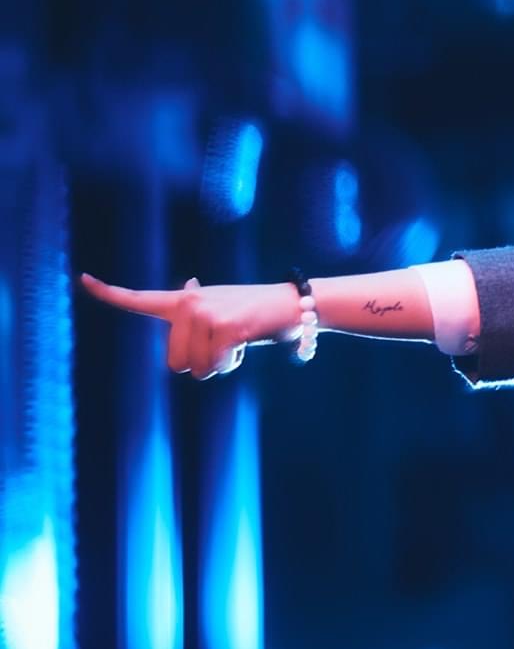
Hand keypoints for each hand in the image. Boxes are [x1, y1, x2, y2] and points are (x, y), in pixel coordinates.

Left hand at [79, 272, 301, 378]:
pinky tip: (243, 346)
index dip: (108, 292)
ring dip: (217, 365)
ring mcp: (207, 314)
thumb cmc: (258, 312)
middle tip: (224, 345)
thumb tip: (188, 285)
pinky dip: (230, 364)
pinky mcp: (226, 328)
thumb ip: (197, 306)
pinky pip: (215, 366)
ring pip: (194, 368)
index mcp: (184, 300)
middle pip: (174, 362)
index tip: (83, 279)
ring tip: (236, 343)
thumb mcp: (222, 304)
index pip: (139, 298)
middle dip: (199, 364)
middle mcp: (190, 303)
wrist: (295, 305)